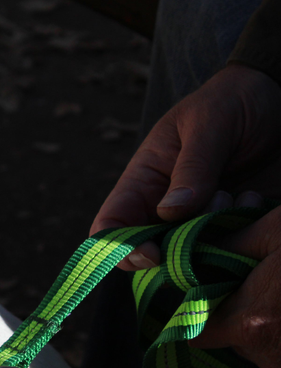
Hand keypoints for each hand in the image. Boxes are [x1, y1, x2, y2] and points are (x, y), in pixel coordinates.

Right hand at [90, 64, 280, 367]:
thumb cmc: (233, 103)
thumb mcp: (206, 126)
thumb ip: (189, 171)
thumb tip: (170, 215)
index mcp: (141, 186)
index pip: (111, 231)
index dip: (117, 253)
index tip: (145, 257)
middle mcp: (166, 213)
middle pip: (151, 259)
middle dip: (179, 254)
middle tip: (212, 217)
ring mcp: (204, 226)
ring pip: (196, 264)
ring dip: (219, 243)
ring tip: (242, 196)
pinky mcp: (240, 233)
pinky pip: (234, 258)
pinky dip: (246, 244)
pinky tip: (256, 205)